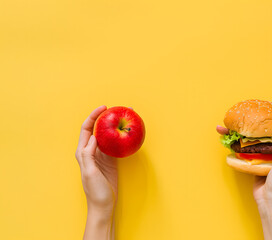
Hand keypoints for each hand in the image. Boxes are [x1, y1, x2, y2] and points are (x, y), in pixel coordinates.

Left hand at [75, 105, 117, 239]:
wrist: (103, 205)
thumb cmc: (95, 191)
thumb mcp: (90, 173)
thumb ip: (89, 155)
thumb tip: (93, 137)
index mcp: (83, 152)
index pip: (86, 129)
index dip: (93, 116)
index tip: (104, 108)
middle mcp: (91, 151)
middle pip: (97, 128)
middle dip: (106, 117)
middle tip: (118, 109)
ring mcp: (101, 155)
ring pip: (108, 135)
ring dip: (115, 125)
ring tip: (126, 116)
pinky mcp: (110, 160)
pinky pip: (115, 144)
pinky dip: (121, 137)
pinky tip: (128, 133)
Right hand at [217, 119, 271, 239]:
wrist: (270, 202)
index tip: (266, 113)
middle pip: (271, 137)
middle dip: (258, 128)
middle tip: (247, 119)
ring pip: (260, 144)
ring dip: (247, 136)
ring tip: (233, 128)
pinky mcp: (261, 164)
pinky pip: (253, 152)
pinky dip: (244, 146)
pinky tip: (233, 140)